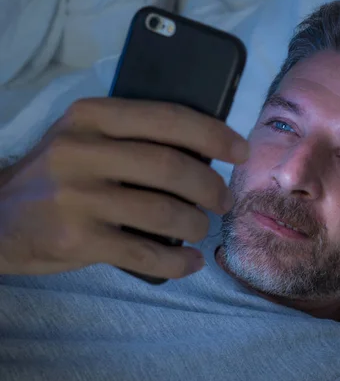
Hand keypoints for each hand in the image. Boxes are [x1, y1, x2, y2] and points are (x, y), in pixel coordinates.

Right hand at [0, 98, 248, 277]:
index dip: (213, 135)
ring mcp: (76, 197)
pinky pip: (144, 254)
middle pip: (171, 167)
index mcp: (92, 117)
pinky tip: (191, 263)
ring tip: (202, 228)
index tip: (241, 151)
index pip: (167, 118)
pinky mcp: (75, 239)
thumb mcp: (87, 139)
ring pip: (163, 212)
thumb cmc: (58, 174)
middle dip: (211, 187)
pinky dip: (177, 262)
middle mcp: (81, 151)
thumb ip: (134, 137)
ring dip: (197, 225)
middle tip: (224, 200)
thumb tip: (206, 153)